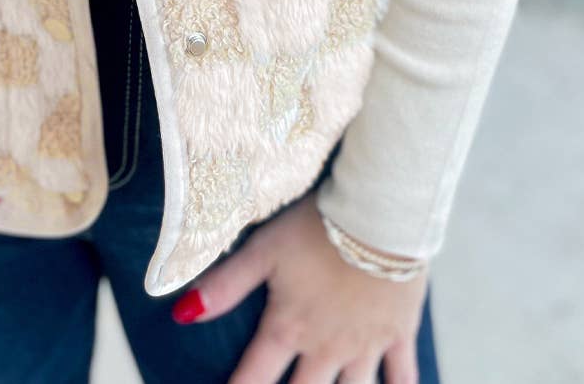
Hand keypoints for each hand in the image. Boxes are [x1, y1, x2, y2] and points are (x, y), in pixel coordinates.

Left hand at [171, 191, 426, 383]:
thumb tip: (180, 315)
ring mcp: (365, 345)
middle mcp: (325, 348)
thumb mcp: (264, 250)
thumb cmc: (317, 227)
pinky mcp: (398, 333)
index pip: (254, 377)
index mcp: (289, 328)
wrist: (380, 215)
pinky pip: (403, 377)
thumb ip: (224, 285)